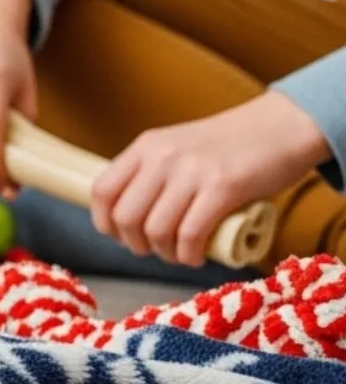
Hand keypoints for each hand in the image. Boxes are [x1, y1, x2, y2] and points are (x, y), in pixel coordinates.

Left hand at [92, 91, 329, 265]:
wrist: (282, 126)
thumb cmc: (230, 146)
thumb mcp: (178, 148)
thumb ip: (153, 173)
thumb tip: (128, 217)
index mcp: (146, 146)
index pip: (102, 191)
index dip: (106, 223)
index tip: (122, 237)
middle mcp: (162, 157)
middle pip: (126, 217)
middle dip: (135, 244)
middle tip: (154, 250)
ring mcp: (192, 171)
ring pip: (156, 230)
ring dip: (165, 254)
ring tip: (180, 254)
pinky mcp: (223, 187)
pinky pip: (190, 234)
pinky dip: (189, 254)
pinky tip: (197, 256)